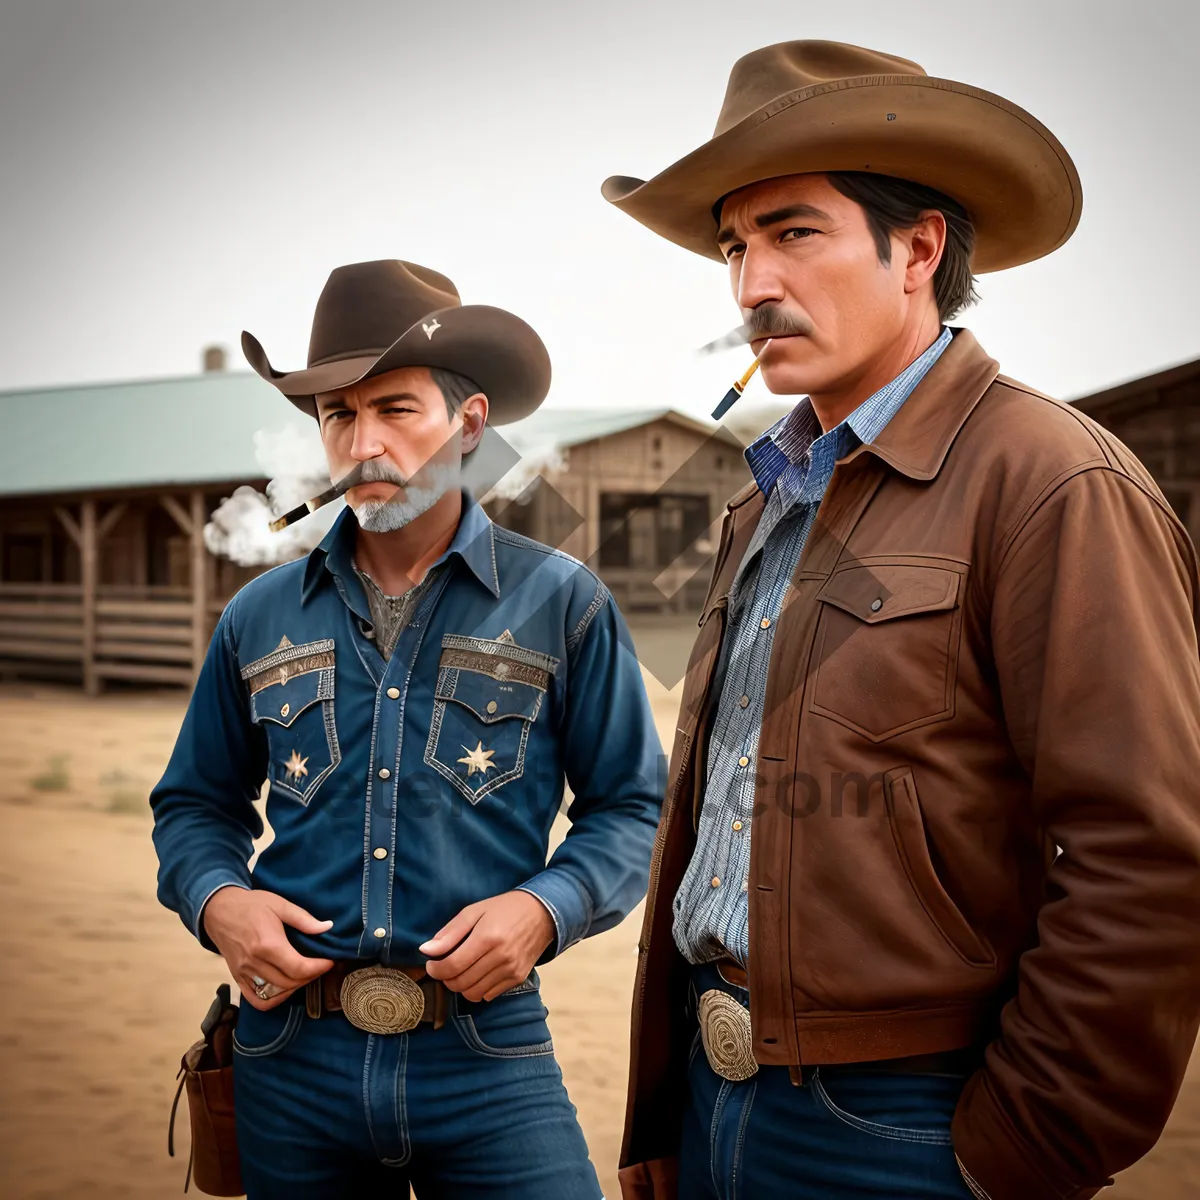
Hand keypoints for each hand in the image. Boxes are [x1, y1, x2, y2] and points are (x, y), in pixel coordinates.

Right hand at [202, 886, 334, 1010]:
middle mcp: (255, 963)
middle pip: (289, 982)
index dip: (319, 968)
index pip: (298, 968)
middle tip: (319, 965)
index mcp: (268, 944)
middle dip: (310, 977)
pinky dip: (273, 1000)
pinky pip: (256, 1000)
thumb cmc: (251, 905)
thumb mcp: (280, 904)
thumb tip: (327, 927)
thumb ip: (304, 919)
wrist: (219, 910)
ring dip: (295, 988)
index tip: (330, 961)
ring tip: (305, 974)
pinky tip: (284, 988)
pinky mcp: (237, 978)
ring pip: (275, 993)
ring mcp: (244, 973)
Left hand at [420, 891, 555, 1001]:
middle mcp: (501, 957)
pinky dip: (478, 988)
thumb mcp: (474, 911)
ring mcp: (511, 970)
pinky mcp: (518, 978)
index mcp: (487, 937)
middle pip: (460, 983)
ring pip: (473, 994)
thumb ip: (449, 933)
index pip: (452, 966)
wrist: (542, 913)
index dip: (436, 969)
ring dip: (461, 985)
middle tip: (446, 965)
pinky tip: (480, 972)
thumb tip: (425, 950)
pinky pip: (488, 995)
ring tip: (463, 969)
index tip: (432, 964)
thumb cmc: (504, 909)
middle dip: (446, 978)